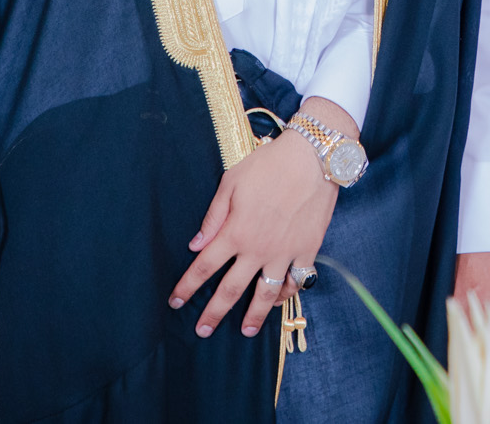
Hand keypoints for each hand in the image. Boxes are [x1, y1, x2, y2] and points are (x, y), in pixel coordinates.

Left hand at [169, 96, 352, 338]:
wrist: (313, 157)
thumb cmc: (269, 164)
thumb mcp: (232, 182)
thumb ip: (213, 216)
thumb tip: (196, 245)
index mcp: (235, 231)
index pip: (204, 267)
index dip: (187, 287)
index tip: (176, 302)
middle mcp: (258, 249)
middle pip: (230, 290)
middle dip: (213, 313)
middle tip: (202, 331)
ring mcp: (284, 253)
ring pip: (265, 295)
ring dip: (254, 317)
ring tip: (246, 331)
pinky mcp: (308, 251)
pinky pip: (297, 282)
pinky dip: (287, 295)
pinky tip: (278, 301)